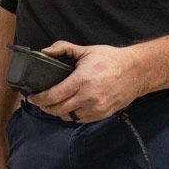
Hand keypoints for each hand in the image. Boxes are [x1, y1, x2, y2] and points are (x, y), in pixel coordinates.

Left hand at [30, 42, 149, 123]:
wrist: (137, 71)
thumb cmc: (111, 59)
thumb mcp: (86, 50)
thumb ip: (63, 49)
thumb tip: (44, 51)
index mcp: (82, 81)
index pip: (53, 96)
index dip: (39, 99)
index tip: (31, 97)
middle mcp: (88, 97)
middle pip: (58, 110)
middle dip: (45, 107)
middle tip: (40, 102)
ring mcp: (96, 108)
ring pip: (69, 117)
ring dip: (58, 112)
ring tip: (54, 104)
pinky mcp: (103, 114)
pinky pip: (81, 120)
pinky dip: (72, 115)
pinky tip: (70, 107)